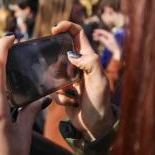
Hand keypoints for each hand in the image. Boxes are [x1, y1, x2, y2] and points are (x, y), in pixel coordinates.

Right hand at [50, 21, 114, 140]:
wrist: (96, 127)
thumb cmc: (100, 103)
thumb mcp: (99, 81)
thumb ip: (89, 63)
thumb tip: (70, 54)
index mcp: (89, 58)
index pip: (77, 34)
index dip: (67, 27)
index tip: (54, 29)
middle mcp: (79, 65)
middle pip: (61, 52)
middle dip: (57, 62)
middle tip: (62, 75)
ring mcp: (71, 78)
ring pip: (54, 71)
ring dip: (58, 84)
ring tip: (72, 94)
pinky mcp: (64, 91)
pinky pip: (53, 88)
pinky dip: (59, 96)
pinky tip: (71, 103)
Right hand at [93, 28, 121, 60]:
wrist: (116, 51)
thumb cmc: (112, 47)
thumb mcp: (106, 43)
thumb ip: (102, 39)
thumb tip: (98, 36)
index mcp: (110, 35)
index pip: (103, 31)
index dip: (98, 31)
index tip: (94, 30)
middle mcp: (110, 35)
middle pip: (103, 33)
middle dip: (98, 33)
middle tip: (93, 34)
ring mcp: (110, 38)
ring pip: (103, 36)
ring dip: (98, 36)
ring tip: (94, 37)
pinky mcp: (109, 41)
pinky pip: (103, 38)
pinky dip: (100, 38)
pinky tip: (97, 39)